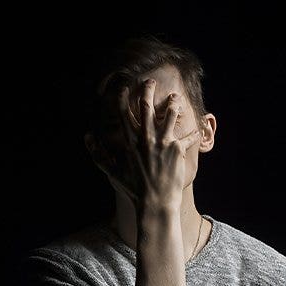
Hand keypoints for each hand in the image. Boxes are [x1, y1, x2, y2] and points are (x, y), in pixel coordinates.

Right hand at [92, 79, 201, 209]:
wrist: (155, 203)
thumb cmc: (133, 189)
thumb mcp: (112, 172)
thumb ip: (98, 154)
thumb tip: (87, 137)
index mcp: (130, 141)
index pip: (124, 112)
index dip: (123, 96)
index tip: (125, 87)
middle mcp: (146, 138)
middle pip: (147, 105)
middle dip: (148, 89)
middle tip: (151, 82)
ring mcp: (163, 142)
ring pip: (170, 114)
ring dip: (173, 104)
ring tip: (175, 98)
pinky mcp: (178, 150)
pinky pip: (188, 136)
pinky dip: (193, 132)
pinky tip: (198, 128)